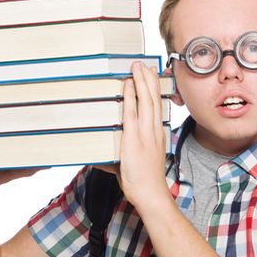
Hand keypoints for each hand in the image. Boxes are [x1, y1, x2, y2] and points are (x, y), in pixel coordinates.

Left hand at [113, 62, 172, 205]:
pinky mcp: (134, 138)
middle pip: (153, 98)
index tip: (151, 75)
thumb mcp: (134, 161)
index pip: (157, 105)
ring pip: (146, 101)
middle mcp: (153, 130)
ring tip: (137, 67)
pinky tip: (128, 85)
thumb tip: (98, 154)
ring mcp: (145, 133)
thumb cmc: (143, 180)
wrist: (151, 193)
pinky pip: (133, 112)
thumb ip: (118, 153)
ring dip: (142, 81)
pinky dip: (132, 97)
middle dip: (149, 79)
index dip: (155, 89)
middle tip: (143, 64)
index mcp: (157, 133)